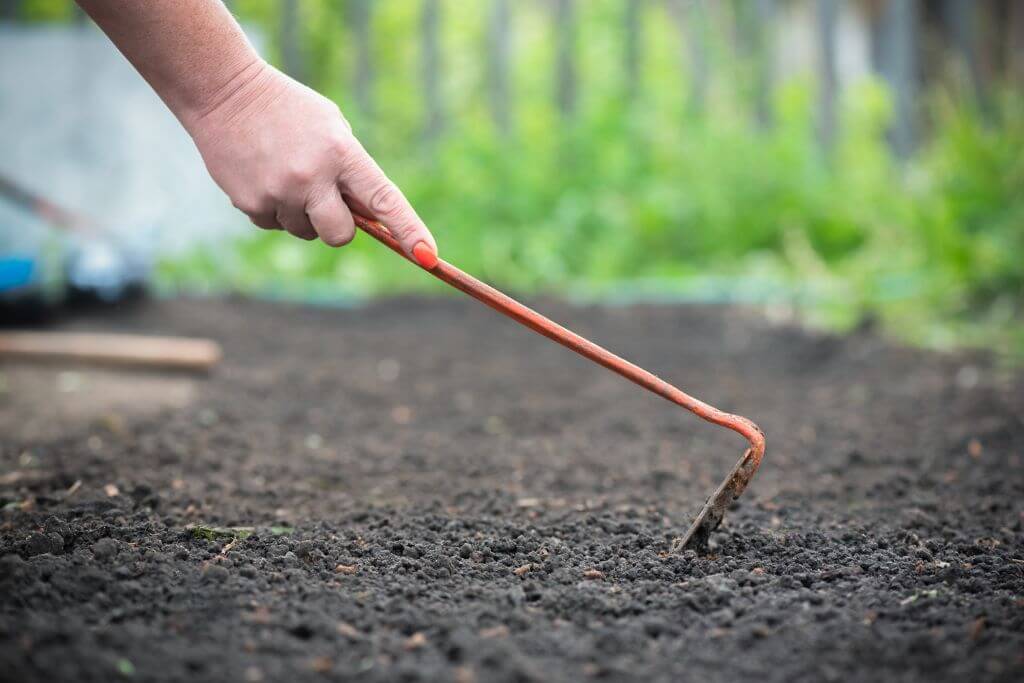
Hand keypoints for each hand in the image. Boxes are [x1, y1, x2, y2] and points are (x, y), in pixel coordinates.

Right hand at [182, 60, 436, 263]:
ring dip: (301, 214)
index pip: (383, 200)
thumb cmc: (290, 111)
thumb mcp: (333, 128)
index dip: (409, 230)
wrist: (224, 92)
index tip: (429, 256)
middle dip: (337, 227)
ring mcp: (278, 192)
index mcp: (341, 153)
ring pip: (304, 231)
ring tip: (285, 174)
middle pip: (340, 235)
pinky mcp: (249, 203)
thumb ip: (352, 170)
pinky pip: (274, 226)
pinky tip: (263, 177)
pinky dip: (273, 210)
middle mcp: (312, 177)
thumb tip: (368, 220)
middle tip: (326, 201)